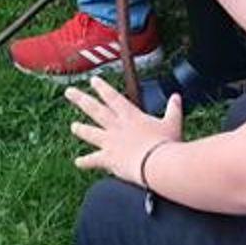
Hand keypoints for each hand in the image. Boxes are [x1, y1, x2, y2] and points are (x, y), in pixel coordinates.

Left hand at [67, 75, 183, 183]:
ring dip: (81, 129)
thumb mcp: (173, 123)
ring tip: (73, 126)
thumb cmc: (166, 143)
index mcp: (131, 115)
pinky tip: (77, 163)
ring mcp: (111, 142)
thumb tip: (176, 97)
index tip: (93, 80)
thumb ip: (173, 109)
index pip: (113, 97)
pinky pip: (94, 160)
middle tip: (69, 92)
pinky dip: (85, 162)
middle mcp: (117, 126)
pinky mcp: (109, 159)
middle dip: (81, 99)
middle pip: (95, 109)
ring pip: (91, 132)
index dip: (102, 88)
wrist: (157, 163)